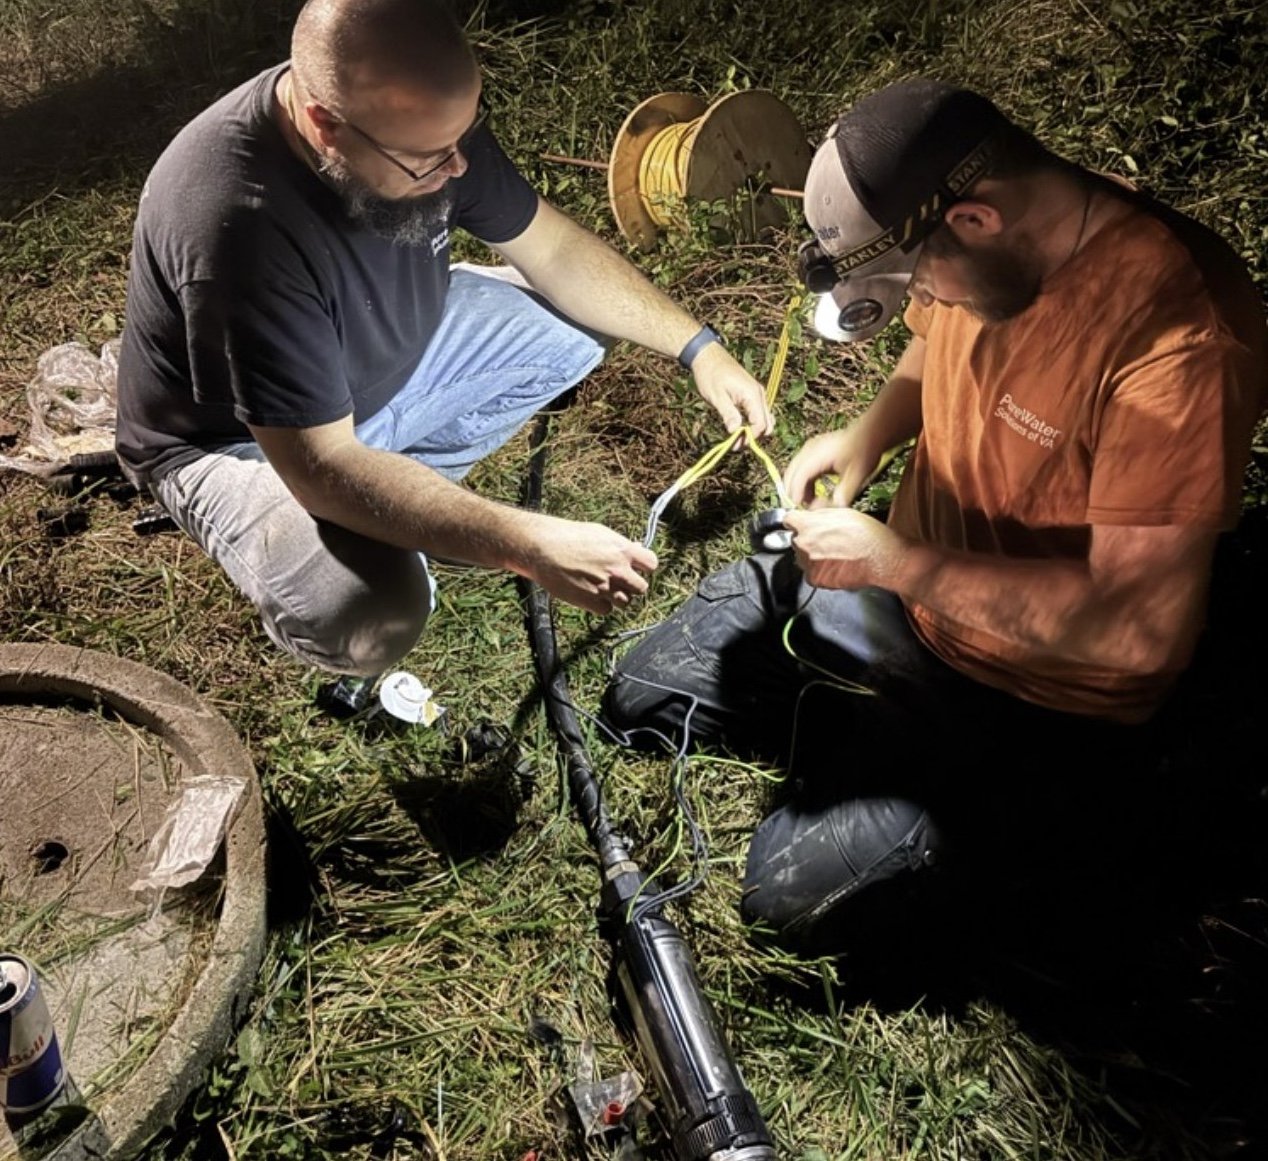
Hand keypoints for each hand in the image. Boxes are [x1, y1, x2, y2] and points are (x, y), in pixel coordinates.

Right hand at [527, 517, 657, 614]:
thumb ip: (621, 544)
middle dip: (632, 585)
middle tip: (619, 581)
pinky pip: (607, 610)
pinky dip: (601, 605)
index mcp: (622, 550)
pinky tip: (591, 594)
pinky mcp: (591, 601)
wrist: (542, 548)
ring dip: (617, 597)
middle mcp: (618, 570)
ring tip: (602, 587)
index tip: (637, 568)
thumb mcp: (600, 533)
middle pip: (642, 588)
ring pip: (626, 602)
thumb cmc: (569, 536)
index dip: (644, 567)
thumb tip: (637, 549)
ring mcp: (605, 588)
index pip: (652, 564)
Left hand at [689, 342, 772, 440]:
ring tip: (734, 438)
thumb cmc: (710, 374)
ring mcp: (757, 394)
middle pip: (766, 424)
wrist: (707, 356)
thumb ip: (728, 414)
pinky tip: (737, 427)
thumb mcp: (716, 396)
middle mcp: (759, 394)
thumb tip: (735, 432)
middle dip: (753, 436)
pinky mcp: (751, 395)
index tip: (735, 445)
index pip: (760, 424)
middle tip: (734, 444)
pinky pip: (757, 413)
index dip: (750, 437)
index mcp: (752, 394)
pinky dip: (750, 423)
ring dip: (752, 431)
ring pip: (763, 419)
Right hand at [783, 427, 881, 508]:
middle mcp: (810, 450)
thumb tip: (832, 508)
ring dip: (798, 488)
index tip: (799, 508)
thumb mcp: (858, 475)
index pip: (799, 476)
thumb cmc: (865, 450)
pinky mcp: (813, 451)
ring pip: (794, 472)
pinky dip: (803, 483)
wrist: (871, 433)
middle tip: (802, 510)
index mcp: (818, 454)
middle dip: (793, 492)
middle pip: (791, 474)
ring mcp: (810, 449)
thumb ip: (844, 493)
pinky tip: (812, 494)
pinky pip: (801, 469)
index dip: (796, 493)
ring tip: (809, 504)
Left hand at [783, 507, 907, 590]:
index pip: (789, 519)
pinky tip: (834, 565)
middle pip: (796, 539)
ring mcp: (808, 563)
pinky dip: (819, 570)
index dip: (798, 521)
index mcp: (807, 524)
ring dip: (813, 555)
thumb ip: (820, 513)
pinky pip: (810, 573)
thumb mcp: (843, 512)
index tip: (801, 524)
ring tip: (835, 553)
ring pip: (802, 557)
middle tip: (828, 540)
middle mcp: (803, 544)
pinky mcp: (815, 579)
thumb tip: (810, 513)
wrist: (881, 559)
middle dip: (808, 539)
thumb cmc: (868, 535)